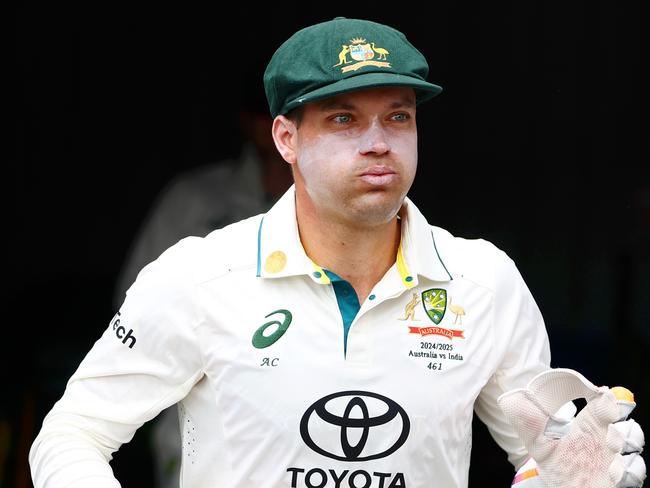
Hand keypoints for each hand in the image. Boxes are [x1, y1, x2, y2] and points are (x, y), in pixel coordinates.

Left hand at [498, 368, 645, 486]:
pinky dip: (629, 469)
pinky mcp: (621, 478)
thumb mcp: (539, 444)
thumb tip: (510, 398)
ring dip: (626, 442)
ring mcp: (616, 458)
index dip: (608, 398)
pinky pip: (635, 471)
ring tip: (610, 448)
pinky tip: (614, 471)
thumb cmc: (557, 465)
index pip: (605, 404)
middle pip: (626, 422)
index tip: (602, 394)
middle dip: (622, 422)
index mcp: (589, 425)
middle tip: (608, 428)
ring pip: (634, 442)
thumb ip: (527, 422)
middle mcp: (606, 439)